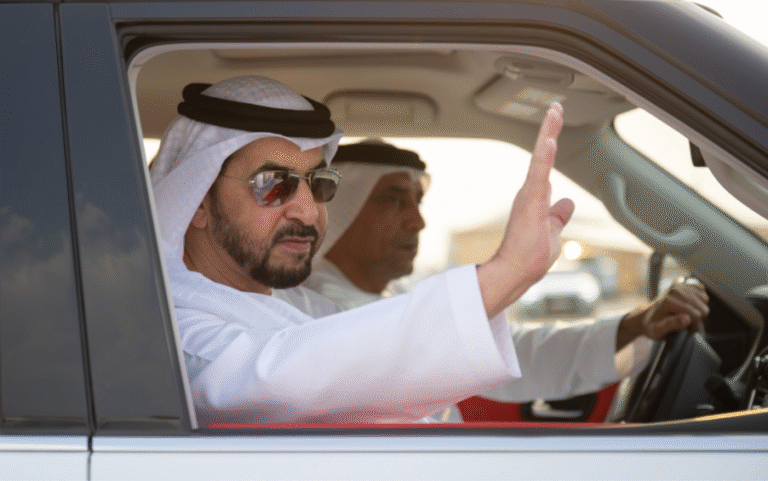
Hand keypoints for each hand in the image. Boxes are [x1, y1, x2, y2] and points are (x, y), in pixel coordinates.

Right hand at [477, 104, 574, 317]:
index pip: (546, 165)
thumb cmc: (530, 257)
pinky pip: (538, 176)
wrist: (516, 273)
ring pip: (540, 160)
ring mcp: (529, 197)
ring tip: (554, 113)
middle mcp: (531, 193)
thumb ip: (558, 215)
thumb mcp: (552, 232)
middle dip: (549, 130)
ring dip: (547, 135)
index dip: (550, 144)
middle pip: (542, 155)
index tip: (555, 123)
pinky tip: (549, 141)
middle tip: (556, 107)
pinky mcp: (529, 203)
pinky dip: (543, 157)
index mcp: (536, 198)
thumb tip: (567, 203)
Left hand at [616, 281, 709, 349]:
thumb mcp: (657, 331)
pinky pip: (703, 293)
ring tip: (688, 316)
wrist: (647, 316)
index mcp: (669, 301)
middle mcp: (675, 290)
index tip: (687, 332)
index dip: (694, 327)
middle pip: (702, 309)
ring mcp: (681, 285)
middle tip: (686, 324)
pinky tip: (691, 307)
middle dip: (697, 320)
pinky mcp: (685, 283)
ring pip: (705, 301)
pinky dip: (700, 302)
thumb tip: (687, 319)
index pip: (696, 315)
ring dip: (700, 311)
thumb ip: (671, 326)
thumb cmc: (652, 325)